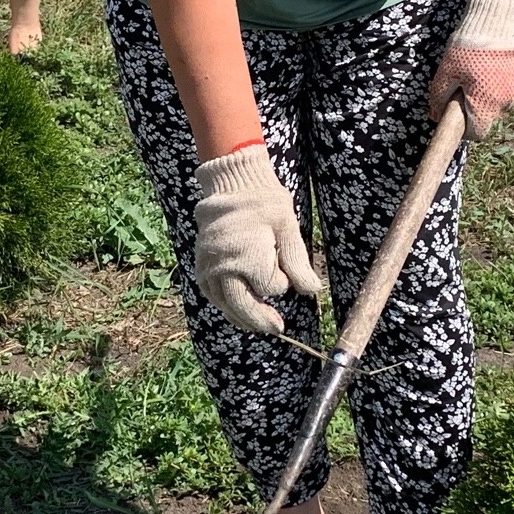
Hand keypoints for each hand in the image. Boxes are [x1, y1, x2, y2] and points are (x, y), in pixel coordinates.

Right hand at [192, 142, 317, 334]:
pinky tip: (240, 313)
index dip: (282, 282)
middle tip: (277, 328)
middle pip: (244, 306)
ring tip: (261, 325)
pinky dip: (229, 307)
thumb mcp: (288, 228)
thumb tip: (312, 290)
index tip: (283, 266)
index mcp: (249, 256)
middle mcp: (225, 266)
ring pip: (227, 305)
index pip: (271, 287)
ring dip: (244, 318)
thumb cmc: (264, 203)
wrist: (232, 185)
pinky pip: (215, 297)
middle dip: (262, 319)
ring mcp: (209, 269)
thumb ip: (298, 262)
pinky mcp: (201, 268)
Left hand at [427, 0, 513, 138]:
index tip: (458, 116)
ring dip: (491, 91)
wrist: (497, 20)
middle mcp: (505, 102)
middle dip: (477, 104)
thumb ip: (440, 97)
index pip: (477, 133)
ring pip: (501, 99)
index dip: (466, 129)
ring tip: (480, 68)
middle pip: (489, 114)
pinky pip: (511, 84)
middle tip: (466, 83)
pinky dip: (502, 78)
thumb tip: (435, 116)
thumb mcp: (446, 72)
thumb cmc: (468, 48)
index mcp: (485, 105)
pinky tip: (494, 61)